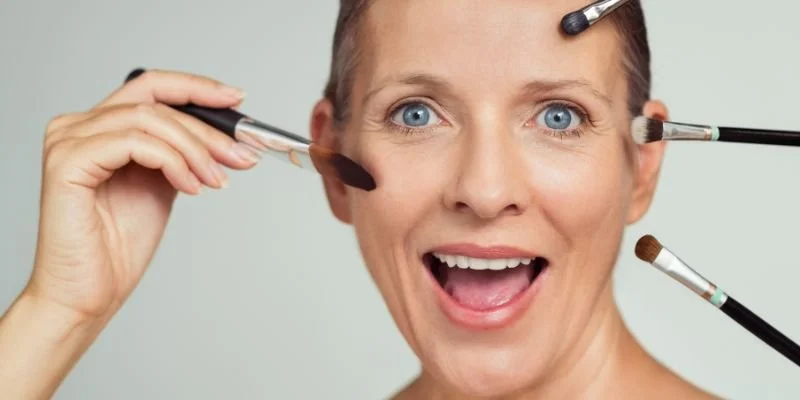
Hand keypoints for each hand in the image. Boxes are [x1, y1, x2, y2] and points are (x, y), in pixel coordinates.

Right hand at [25, 69, 260, 320]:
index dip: (197, 87)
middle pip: (155, 100)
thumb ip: (180, 155)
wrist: (88, 294)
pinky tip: (190, 187)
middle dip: (208, 128)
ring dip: (195, 149)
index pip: (151, 87)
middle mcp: (77, 127)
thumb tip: (226, 137)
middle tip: (241, 155)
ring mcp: (68, 142)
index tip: (237, 100)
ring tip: (216, 180)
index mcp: (98, 128)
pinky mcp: (68, 162)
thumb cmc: (118, 247)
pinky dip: (172, 161)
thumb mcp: (162, 186)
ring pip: (150, 119)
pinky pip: (134, 143)